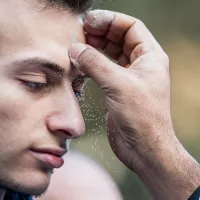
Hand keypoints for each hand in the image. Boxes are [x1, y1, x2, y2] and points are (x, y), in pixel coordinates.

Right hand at [70, 10, 170, 168]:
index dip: (110, 20)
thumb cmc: (141, 117)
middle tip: (80, 32)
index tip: (90, 21)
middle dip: (100, 33)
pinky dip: (93, 64)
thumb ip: (95, 64)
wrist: (143, 147)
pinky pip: (104, 69)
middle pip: (119, 38)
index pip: (130, 27)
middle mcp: (141, 65)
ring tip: (78, 46)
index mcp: (150, 57)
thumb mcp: (118, 84)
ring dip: (95, 48)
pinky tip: (81, 63)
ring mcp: (129, 77)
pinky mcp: (118, 89)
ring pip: (111, 54)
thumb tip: (76, 49)